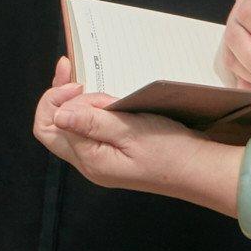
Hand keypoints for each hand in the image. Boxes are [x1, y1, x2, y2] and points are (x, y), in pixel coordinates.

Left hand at [32, 56, 209, 193]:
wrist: (202, 171)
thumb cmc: (172, 151)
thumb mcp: (131, 131)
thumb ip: (92, 122)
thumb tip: (58, 114)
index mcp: (89, 160)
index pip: (48, 127)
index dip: (55, 101)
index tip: (78, 86)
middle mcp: (88, 162)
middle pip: (54, 126)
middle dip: (62, 98)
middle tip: (80, 79)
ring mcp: (100, 158)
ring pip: (73, 124)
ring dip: (83, 103)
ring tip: (110, 97)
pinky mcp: (113, 152)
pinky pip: (91, 128)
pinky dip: (94, 110)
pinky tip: (106, 99)